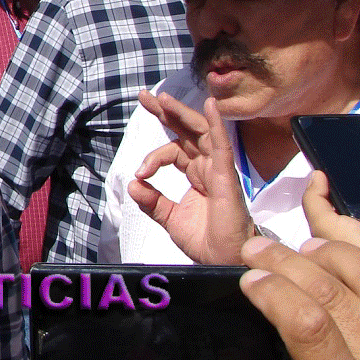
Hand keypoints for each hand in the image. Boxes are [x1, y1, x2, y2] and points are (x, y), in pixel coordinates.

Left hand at [128, 92, 253, 263]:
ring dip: (183, 114)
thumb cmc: (204, 240)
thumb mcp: (169, 218)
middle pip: (186, 131)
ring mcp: (219, 171)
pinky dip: (217, 126)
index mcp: (195, 173)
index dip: (153, 155)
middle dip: (166, 112)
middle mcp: (208, 167)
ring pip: (202, 133)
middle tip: (145, 96)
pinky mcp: (227, 179)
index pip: (173, 149)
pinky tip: (210, 106)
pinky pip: (222, 147)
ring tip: (164, 98)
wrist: (222, 262)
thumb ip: (152, 201)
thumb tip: (133, 185)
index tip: (139, 172)